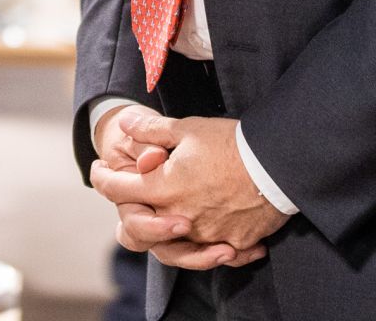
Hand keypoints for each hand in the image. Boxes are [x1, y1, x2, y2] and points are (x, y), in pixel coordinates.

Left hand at [90, 111, 284, 268]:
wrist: (277, 164)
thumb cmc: (230, 143)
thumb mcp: (186, 128)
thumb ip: (150, 130)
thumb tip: (124, 124)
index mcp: (164, 188)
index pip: (118, 189)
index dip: (102, 178)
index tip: (98, 169)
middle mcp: (180, 218)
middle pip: (141, 224)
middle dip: (132, 208)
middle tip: (132, 192)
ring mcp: (207, 235)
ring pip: (175, 243)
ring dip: (167, 231)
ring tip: (170, 217)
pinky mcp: (233, 243)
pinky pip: (214, 252)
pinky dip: (210, 246)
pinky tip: (212, 233)